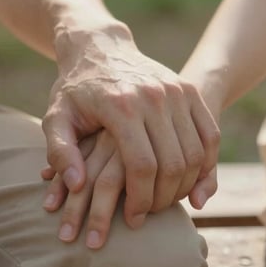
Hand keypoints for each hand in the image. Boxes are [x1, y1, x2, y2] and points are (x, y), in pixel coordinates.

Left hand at [43, 25, 219, 227]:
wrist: (101, 48)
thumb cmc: (76, 90)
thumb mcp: (55, 117)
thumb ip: (60, 152)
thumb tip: (77, 185)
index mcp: (121, 105)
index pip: (142, 165)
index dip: (141, 199)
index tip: (133, 218)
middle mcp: (154, 96)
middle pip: (173, 162)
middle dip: (164, 197)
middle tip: (151, 212)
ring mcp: (176, 91)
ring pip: (195, 152)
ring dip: (186, 184)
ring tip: (167, 199)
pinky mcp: (189, 90)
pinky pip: (210, 134)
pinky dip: (206, 162)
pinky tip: (191, 180)